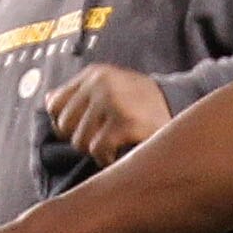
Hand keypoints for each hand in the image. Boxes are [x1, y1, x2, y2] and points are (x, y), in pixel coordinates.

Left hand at [43, 64, 173, 165]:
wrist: (184, 110)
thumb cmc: (143, 106)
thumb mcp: (112, 88)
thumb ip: (81, 93)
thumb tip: (48, 102)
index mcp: (94, 74)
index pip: (54, 105)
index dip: (66, 122)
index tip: (87, 128)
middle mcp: (101, 83)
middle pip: (64, 125)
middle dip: (81, 138)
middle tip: (104, 139)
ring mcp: (113, 101)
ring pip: (79, 141)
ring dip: (96, 150)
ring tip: (115, 145)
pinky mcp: (126, 122)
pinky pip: (98, 150)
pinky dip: (108, 159)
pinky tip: (121, 153)